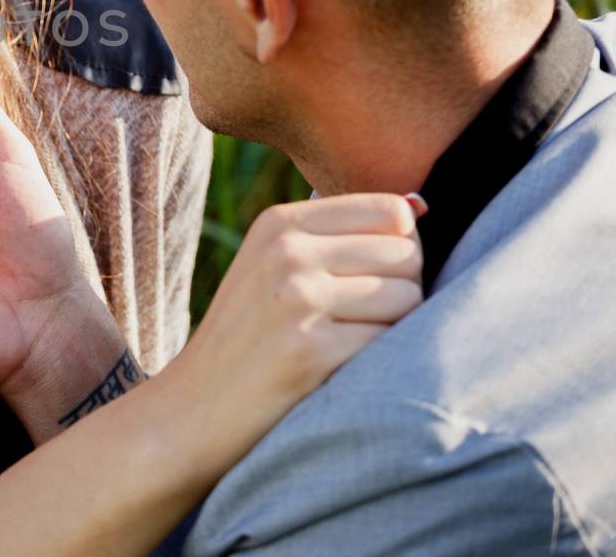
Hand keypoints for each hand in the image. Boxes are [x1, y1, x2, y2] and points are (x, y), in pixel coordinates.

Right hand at [163, 192, 425, 478]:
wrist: (193, 408)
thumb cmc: (250, 338)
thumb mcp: (274, 265)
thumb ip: (341, 234)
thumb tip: (422, 206)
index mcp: (278, 223)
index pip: (392, 212)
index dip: (401, 250)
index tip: (372, 280)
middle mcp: (286, 252)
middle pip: (408, 255)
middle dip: (403, 291)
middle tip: (360, 323)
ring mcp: (295, 299)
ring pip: (409, 298)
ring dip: (395, 330)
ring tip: (348, 345)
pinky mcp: (308, 351)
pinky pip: (391, 343)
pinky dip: (378, 363)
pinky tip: (340, 373)